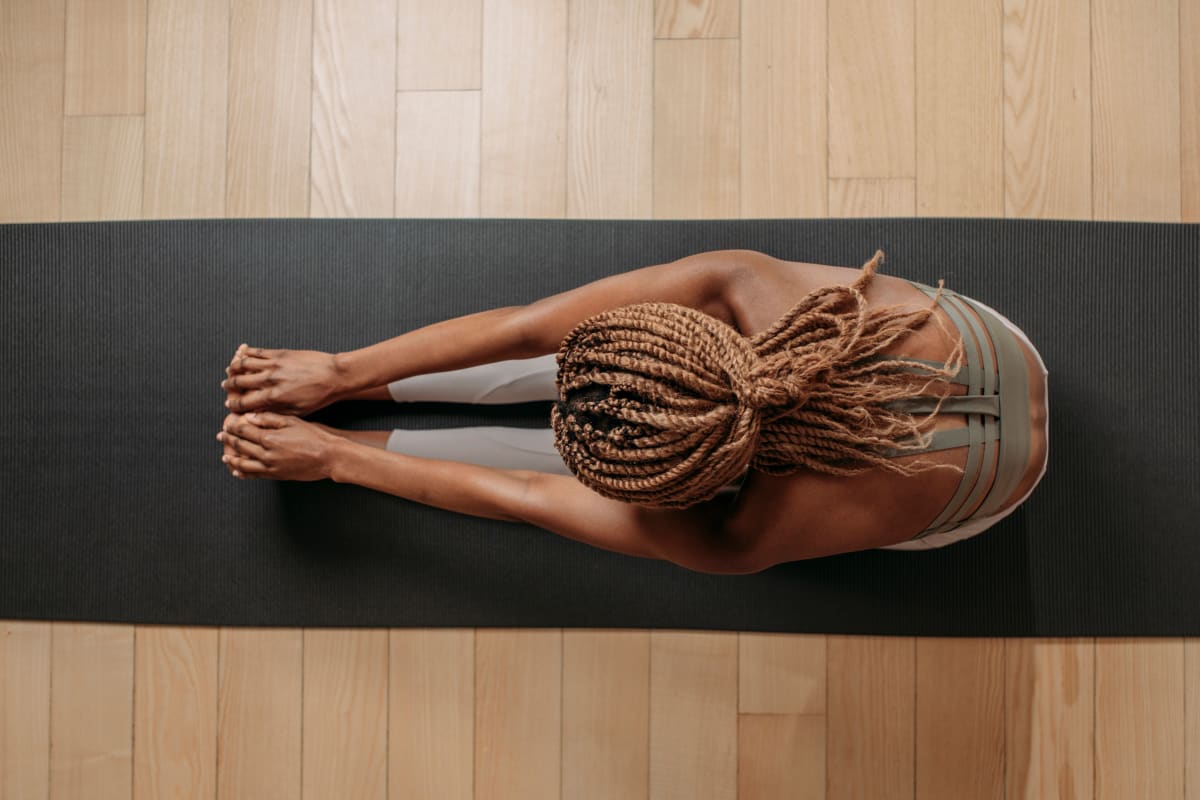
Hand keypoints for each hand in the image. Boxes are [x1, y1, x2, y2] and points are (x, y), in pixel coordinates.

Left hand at [217, 412, 338, 481]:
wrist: (329, 457)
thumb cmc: (314, 437)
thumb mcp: (293, 421)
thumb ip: (270, 418)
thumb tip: (251, 417)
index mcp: (269, 437)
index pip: (244, 430)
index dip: (233, 426)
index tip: (227, 423)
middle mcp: (266, 453)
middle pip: (241, 446)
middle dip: (229, 440)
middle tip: (221, 436)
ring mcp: (270, 466)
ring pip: (244, 463)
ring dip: (232, 459)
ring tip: (225, 456)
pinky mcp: (276, 475)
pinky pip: (254, 475)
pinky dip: (243, 472)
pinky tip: (238, 471)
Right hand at [221, 344, 345, 415]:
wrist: (334, 376)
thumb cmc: (319, 396)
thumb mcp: (297, 411)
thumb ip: (275, 412)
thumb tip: (258, 414)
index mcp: (273, 397)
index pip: (244, 402)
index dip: (234, 405)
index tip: (229, 406)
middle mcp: (269, 380)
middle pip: (238, 382)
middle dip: (229, 386)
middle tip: (226, 386)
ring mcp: (273, 364)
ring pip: (243, 364)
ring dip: (233, 368)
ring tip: (230, 370)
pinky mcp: (280, 353)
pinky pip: (256, 352)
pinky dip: (246, 353)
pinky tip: (242, 355)